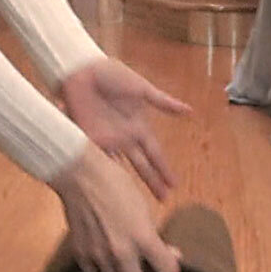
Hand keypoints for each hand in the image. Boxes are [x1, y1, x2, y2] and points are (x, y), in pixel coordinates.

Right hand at [49, 141, 180, 271]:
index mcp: (143, 239)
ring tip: (123, 261)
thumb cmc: (116, 185)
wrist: (81, 175)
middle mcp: (122, 253)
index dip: (170, 270)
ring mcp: (99, 256)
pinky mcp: (81, 254)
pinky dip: (100, 269)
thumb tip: (172, 256)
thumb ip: (156, 236)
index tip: (167, 266)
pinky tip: (103, 256)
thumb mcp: (144, 207)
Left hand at [60, 58, 190, 199]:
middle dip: (152, 183)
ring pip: (119, 168)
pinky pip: (95, 160)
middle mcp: (124, 137)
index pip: (155, 153)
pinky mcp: (88, 139)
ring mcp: (106, 141)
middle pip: (141, 166)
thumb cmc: (111, 74)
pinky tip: (107, 188)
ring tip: (135, 201)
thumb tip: (189, 111)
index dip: (164, 170)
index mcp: (139, 126)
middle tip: (163, 200)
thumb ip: (162, 102)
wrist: (81, 70)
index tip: (174, 186)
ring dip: (127, 184)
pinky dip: (101, 173)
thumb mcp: (140, 88)